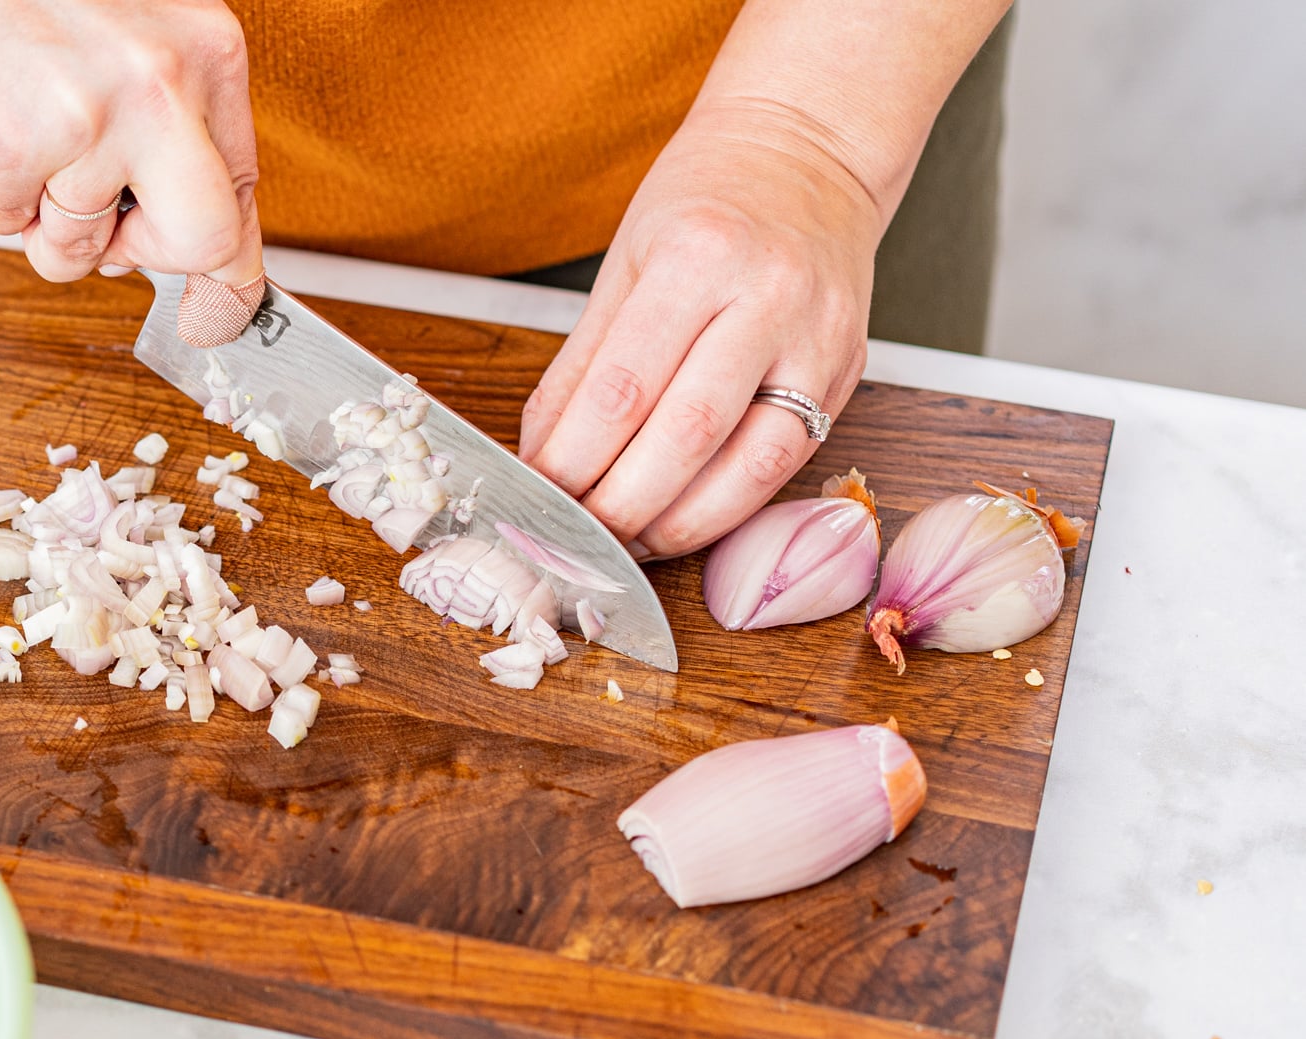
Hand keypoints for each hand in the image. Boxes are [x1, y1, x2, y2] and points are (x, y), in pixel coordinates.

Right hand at [0, 0, 264, 288]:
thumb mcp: (145, 34)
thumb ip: (181, 123)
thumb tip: (205, 244)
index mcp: (208, 54)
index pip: (242, 195)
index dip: (225, 265)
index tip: (217, 306)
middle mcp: (164, 86)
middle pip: (203, 242)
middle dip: (150, 256)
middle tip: (113, 232)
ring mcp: (93, 120)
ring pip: (84, 249)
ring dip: (48, 223)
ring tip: (34, 149)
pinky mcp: (19, 144)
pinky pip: (11, 225)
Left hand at [518, 103, 881, 555]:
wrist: (809, 151)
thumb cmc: (707, 200)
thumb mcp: (623, 263)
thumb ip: (579, 369)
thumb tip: (539, 458)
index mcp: (698, 256)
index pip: (621, 390)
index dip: (572, 462)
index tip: (537, 498)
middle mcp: (769, 296)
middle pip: (686, 435)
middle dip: (621, 505)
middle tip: (577, 535)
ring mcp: (819, 338)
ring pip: (751, 465)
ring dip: (681, 524)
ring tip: (628, 540)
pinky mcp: (847, 371)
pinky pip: (787, 462)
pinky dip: (729, 505)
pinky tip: (685, 518)